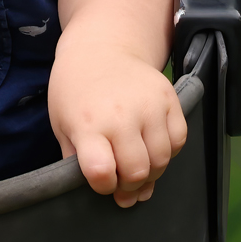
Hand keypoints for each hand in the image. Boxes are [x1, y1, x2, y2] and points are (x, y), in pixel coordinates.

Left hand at [47, 45, 186, 207]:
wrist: (100, 49)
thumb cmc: (74, 90)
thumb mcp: (62, 124)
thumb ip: (77, 160)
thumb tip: (107, 192)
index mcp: (87, 123)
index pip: (102, 173)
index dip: (103, 186)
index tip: (101, 179)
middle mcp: (120, 115)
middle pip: (137, 172)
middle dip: (129, 185)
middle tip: (121, 180)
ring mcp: (149, 105)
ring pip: (162, 161)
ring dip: (150, 171)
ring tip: (136, 163)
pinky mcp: (170, 97)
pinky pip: (179, 141)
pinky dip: (168, 150)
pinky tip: (150, 144)